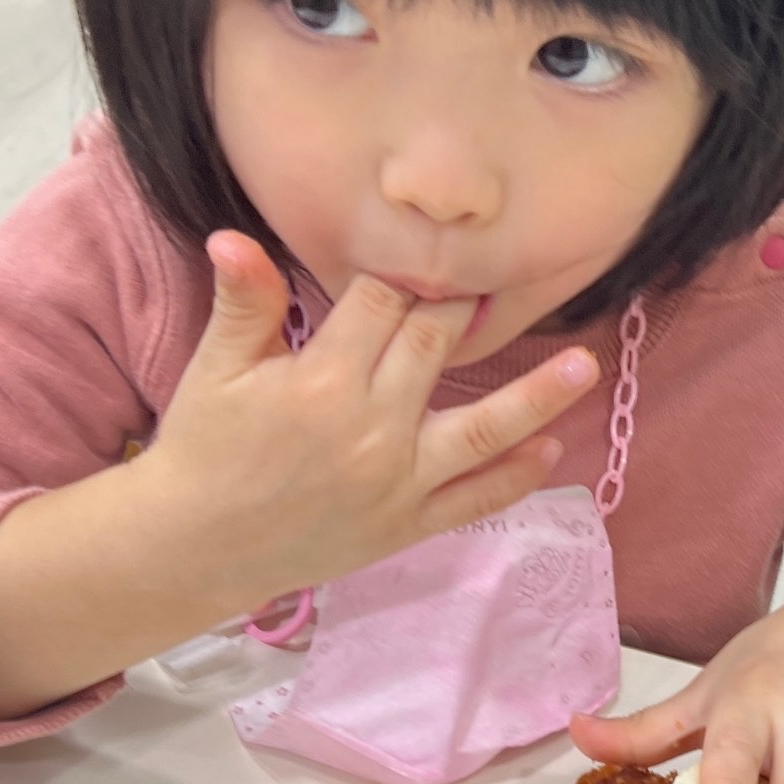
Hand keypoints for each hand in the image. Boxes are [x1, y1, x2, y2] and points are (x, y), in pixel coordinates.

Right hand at [144, 233, 599, 616]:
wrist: (196, 547)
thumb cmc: (204, 451)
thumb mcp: (215, 371)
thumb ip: (244, 303)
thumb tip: (235, 236)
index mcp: (323, 379)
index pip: (380, 303)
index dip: (399, 273)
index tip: (420, 254)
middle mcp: (372, 427)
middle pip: (435, 346)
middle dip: (463, 308)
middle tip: (495, 278)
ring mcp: (398, 481)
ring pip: (483, 430)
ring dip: (539, 396)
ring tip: (588, 366)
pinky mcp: (407, 525)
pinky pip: (475, 501)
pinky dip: (516, 478)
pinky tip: (551, 448)